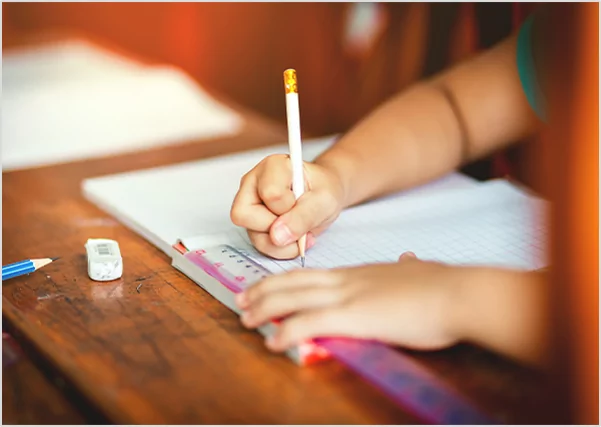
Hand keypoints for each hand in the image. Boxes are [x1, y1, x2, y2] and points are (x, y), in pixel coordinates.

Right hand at [230, 154, 346, 258]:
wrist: (324, 196)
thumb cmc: (323, 190)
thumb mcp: (324, 201)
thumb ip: (303, 216)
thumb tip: (277, 237)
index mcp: (273, 166)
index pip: (270, 194)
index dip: (288, 207)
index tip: (303, 201)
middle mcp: (254, 182)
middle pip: (244, 214)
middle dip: (277, 227)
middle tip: (298, 220)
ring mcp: (250, 204)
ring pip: (252, 235)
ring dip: (282, 243)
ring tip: (302, 233)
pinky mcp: (253, 223)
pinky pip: (260, 245)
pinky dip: (281, 249)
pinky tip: (296, 238)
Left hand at [235, 252, 465, 351]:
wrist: (456, 293)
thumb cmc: (440, 286)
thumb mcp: (418, 269)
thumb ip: (408, 266)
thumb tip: (408, 259)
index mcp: (358, 273)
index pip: (311, 275)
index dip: (285, 280)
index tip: (267, 286)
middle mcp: (346, 280)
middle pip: (294, 282)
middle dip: (264, 291)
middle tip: (242, 299)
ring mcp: (347, 296)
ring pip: (293, 298)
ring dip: (265, 308)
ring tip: (246, 319)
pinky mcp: (353, 316)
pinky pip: (309, 323)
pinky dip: (286, 331)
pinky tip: (273, 342)